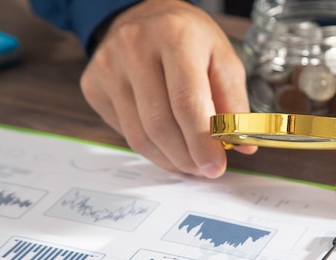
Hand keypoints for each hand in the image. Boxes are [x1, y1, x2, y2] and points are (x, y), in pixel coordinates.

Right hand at [80, 0, 255, 176]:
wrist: (144, 15)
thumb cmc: (188, 38)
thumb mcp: (223, 57)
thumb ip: (234, 101)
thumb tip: (242, 144)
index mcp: (174, 36)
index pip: (186, 102)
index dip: (201, 142)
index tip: (215, 166)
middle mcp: (135, 48)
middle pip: (159, 124)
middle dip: (186, 157)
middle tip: (205, 168)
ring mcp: (108, 67)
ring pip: (138, 135)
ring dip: (169, 159)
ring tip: (190, 162)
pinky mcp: (93, 85)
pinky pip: (124, 132)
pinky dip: (150, 149)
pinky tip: (168, 147)